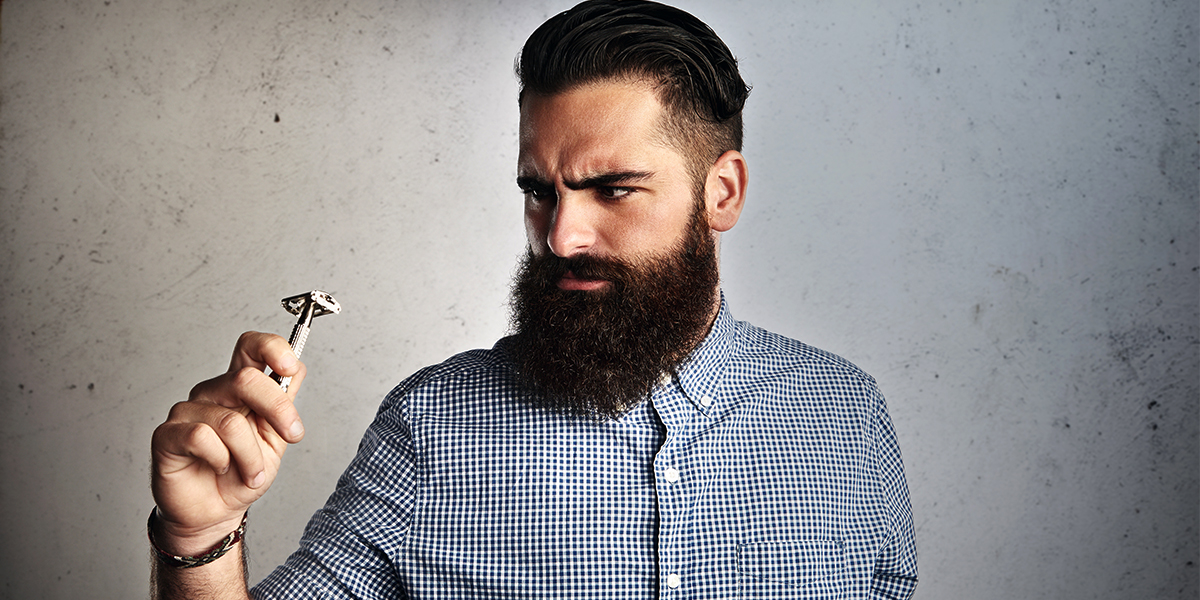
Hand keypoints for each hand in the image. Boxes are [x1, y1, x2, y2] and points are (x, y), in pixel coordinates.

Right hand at [150, 331, 307, 554]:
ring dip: (251, 455)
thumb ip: (284, 404)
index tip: (289, 367)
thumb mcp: (275, 439)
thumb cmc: (242, 474)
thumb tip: (296, 367)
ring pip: (230, 421)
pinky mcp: (167, 435)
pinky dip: (222, 459)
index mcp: (239, 388)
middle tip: (291, 435)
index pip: (250, 347)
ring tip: (251, 473)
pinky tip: (221, 468)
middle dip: (278, 410)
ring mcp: (187, 411)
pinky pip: (202, 437)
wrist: (216, 512)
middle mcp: (212, 393)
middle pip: (246, 378)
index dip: (271, 347)